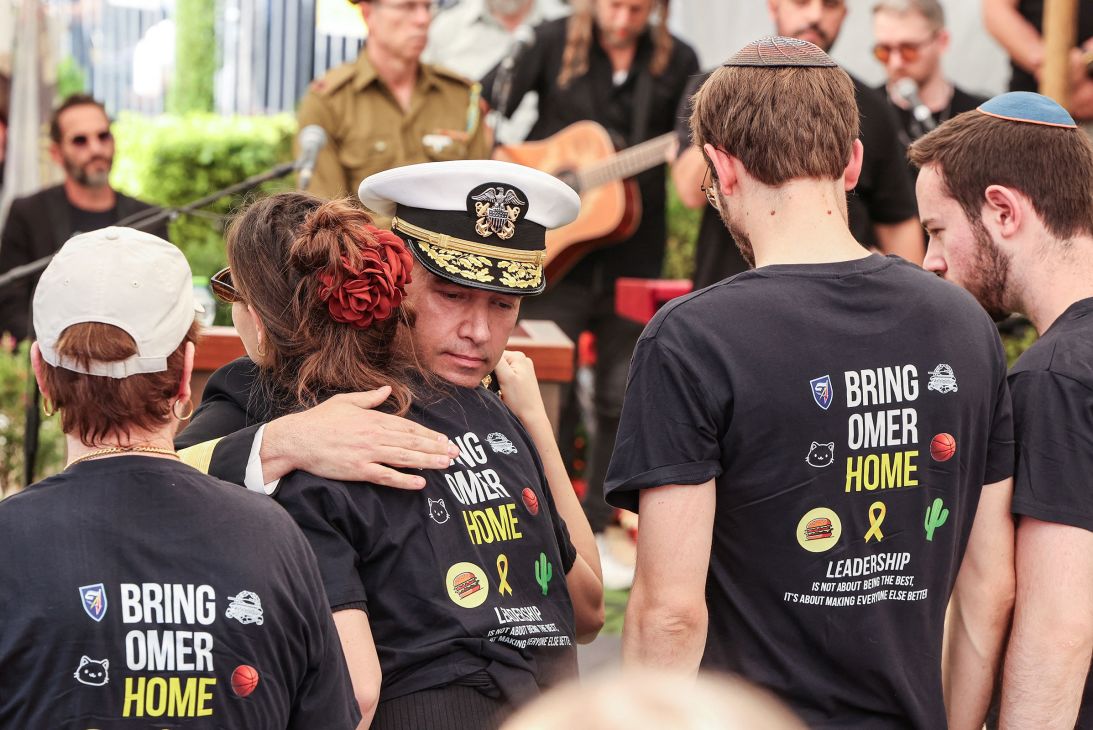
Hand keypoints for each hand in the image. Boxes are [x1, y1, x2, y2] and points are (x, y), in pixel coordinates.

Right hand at [267, 386, 458, 488]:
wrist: (297, 439)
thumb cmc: (319, 420)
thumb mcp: (345, 401)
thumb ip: (369, 397)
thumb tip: (387, 390)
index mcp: (374, 418)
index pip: (408, 427)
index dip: (429, 434)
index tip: (445, 439)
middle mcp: (375, 435)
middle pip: (412, 442)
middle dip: (436, 448)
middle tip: (456, 453)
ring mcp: (368, 453)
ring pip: (405, 458)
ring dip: (428, 462)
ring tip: (446, 465)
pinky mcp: (359, 470)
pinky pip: (386, 476)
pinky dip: (405, 480)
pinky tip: (420, 484)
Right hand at [494, 350, 547, 425]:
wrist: (531, 418)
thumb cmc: (519, 400)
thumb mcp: (506, 377)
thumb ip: (496, 360)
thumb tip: (486, 350)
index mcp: (518, 356)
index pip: (494, 354)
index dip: (488, 366)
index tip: (489, 379)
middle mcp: (522, 359)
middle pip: (497, 361)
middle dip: (492, 373)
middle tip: (495, 386)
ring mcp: (523, 369)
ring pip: (500, 369)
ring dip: (496, 379)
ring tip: (500, 390)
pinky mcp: (522, 379)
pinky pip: (506, 376)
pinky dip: (501, 383)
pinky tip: (504, 392)